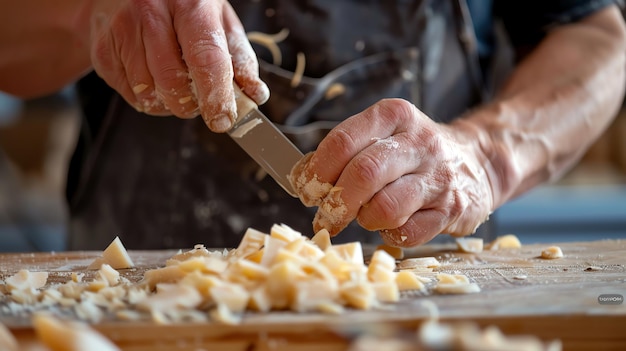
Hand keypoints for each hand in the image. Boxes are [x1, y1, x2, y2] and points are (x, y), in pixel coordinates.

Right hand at [89, 0, 267, 131]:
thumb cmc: (181, 8)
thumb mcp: (218, 21)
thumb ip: (239, 59)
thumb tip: (256, 95)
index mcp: (190, 4)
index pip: (205, 58)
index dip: (215, 95)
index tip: (222, 119)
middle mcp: (152, 12)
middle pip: (173, 81)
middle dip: (190, 104)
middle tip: (198, 99)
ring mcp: (121, 30)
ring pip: (148, 93)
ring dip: (168, 104)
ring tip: (175, 85)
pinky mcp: (102, 50)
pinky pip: (129, 94)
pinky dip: (147, 99)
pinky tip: (152, 78)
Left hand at [289, 99, 494, 246]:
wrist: (477, 163)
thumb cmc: (413, 153)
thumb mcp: (382, 135)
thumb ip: (343, 152)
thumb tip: (304, 179)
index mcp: (394, 116)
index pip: (343, 141)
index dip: (316, 171)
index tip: (305, 189)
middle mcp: (419, 142)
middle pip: (364, 174)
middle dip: (336, 203)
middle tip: (326, 216)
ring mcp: (439, 177)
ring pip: (386, 208)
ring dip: (365, 219)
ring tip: (366, 215)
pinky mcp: (452, 210)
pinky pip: (407, 233)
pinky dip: (391, 233)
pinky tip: (394, 222)